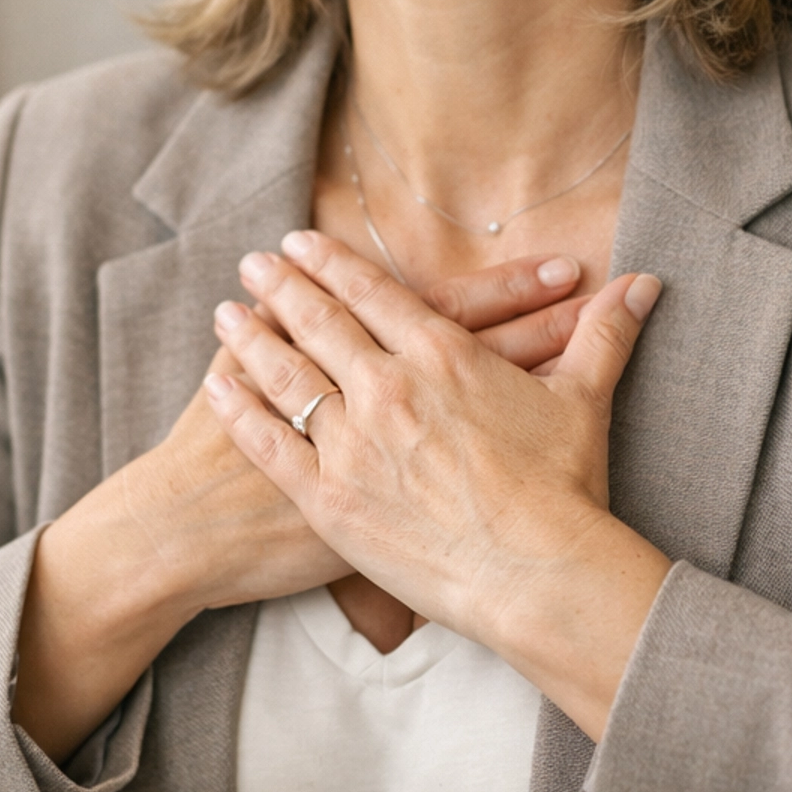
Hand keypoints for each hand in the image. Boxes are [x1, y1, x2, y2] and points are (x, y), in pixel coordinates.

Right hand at [11, 251, 593, 759]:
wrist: (192, 525)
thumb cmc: (217, 449)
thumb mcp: (246, 368)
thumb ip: (294, 328)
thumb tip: (327, 289)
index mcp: (357, 365)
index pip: (449, 312)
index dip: (508, 291)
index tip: (567, 266)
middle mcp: (388, 404)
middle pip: (482, 352)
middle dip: (540, 318)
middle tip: (600, 286)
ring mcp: (400, 459)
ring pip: (488, 412)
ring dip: (542, 376)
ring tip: (596, 351)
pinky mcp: (399, 507)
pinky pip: (478, 480)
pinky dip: (518, 459)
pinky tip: (557, 447)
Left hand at [204, 231, 672, 736]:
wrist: (539, 574)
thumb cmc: (566, 491)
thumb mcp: (584, 402)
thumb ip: (604, 336)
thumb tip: (645, 284)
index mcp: (443, 356)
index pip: (374, 294)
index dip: (332, 265)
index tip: (300, 244)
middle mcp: (389, 388)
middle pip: (319, 322)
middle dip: (281, 287)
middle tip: (250, 262)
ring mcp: (353, 443)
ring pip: (286, 375)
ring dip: (251, 337)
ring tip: (226, 311)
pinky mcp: (330, 499)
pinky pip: (270, 443)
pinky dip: (239, 408)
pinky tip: (215, 384)